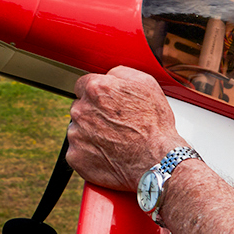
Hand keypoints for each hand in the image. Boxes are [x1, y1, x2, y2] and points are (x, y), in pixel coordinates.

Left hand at [66, 67, 184, 192]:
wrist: (157, 160)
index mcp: (96, 89)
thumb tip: (109, 74)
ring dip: (90, 134)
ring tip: (113, 141)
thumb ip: (120, 73)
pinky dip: (88, 154)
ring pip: (77, 130)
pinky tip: (107, 154)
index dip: (96, 95)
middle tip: (114, 124)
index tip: (104, 104)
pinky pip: (77, 152)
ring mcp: (76, 135)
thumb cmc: (155, 125)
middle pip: (80, 108)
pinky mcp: (76, 156)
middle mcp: (82, 110)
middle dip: (93, 114)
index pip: (82, 85)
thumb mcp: (146, 84)